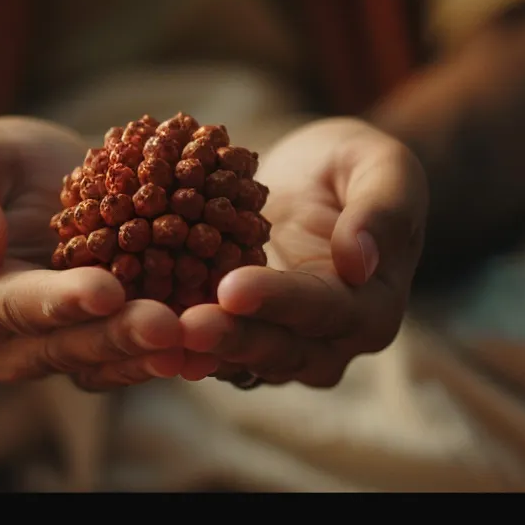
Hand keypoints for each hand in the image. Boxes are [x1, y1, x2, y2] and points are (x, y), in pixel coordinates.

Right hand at [0, 117, 188, 390]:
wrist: (35, 182)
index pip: (11, 307)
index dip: (58, 302)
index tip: (106, 289)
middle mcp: (11, 342)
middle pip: (66, 348)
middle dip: (118, 338)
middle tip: (168, 324)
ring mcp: (62, 350)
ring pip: (107, 366)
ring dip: (153, 356)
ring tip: (201, 339)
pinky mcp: (108, 344)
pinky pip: (140, 358)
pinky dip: (178, 350)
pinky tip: (219, 337)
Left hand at [181, 118, 426, 386]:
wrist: (311, 179)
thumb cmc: (354, 164)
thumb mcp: (382, 165)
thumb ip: (383, 208)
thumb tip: (359, 260)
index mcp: (375, 305)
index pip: (327, 309)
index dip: (281, 300)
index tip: (233, 287)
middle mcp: (331, 341)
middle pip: (281, 349)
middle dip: (231, 336)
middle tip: (184, 325)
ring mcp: (285, 347)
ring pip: (243, 360)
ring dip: (200, 349)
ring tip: (157, 332)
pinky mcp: (242, 338)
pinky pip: (212, 350)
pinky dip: (179, 343)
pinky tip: (141, 327)